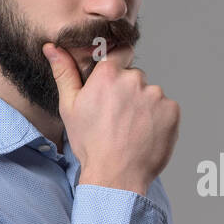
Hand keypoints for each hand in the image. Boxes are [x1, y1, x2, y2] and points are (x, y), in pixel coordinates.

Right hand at [44, 41, 179, 195]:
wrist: (116, 175)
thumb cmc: (90, 143)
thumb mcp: (69, 108)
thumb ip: (64, 73)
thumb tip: (52, 47)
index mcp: (108, 74)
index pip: (120, 53)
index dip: (118, 68)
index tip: (114, 84)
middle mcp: (134, 79)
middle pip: (135, 78)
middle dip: (128, 92)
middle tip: (117, 118)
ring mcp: (156, 94)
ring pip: (151, 94)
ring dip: (144, 107)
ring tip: (131, 130)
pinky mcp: (172, 110)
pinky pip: (166, 109)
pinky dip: (159, 119)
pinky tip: (145, 135)